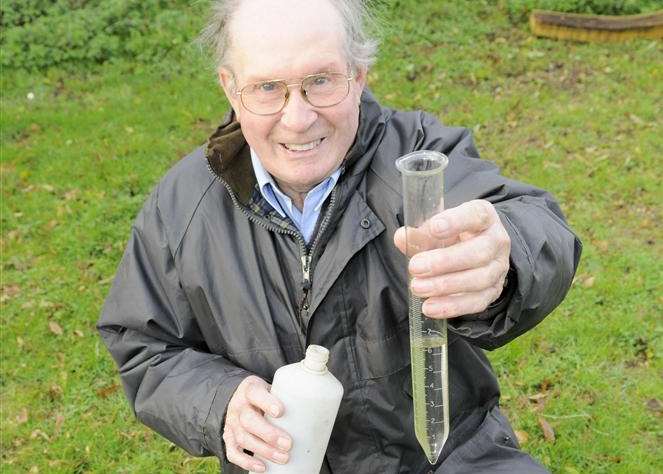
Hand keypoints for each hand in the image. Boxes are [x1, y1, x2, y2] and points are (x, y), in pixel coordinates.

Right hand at [223, 375, 291, 471]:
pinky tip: (262, 467)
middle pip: (249, 421)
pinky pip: (233, 452)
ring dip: (264, 450)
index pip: (255, 393)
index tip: (280, 412)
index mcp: (250, 390)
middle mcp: (238, 406)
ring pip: (243, 438)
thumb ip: (287, 396)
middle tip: (288, 444)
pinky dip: (246, 462)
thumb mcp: (272, 387)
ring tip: (283, 458)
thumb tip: (319, 411)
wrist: (238, 397)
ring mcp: (231, 423)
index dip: (267, 403)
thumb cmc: (264, 394)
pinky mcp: (228, 437)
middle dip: (269, 434)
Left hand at [394, 199, 510, 318]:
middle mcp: (497, 241)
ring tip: (418, 288)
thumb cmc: (453, 235)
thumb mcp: (438, 228)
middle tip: (415, 267)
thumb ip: (420, 233)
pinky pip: (477, 302)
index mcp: (484, 217)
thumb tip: (402, 238)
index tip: (434, 228)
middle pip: (478, 253)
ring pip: (479, 279)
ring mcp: (498, 268)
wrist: (475, 252)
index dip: (456, 221)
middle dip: (444, 262)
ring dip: (445, 286)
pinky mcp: (494, 291)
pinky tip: (430, 307)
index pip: (476, 215)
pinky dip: (452, 306)